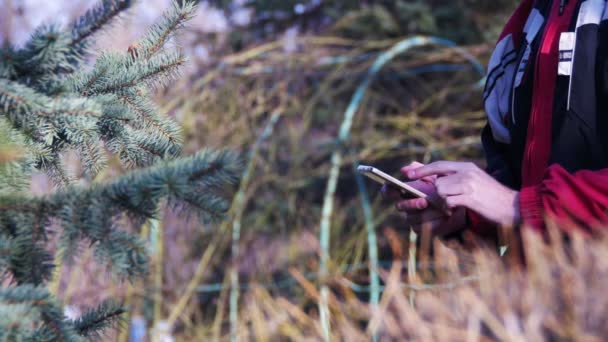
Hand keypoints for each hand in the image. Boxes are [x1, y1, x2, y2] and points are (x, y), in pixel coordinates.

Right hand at [382, 162, 465, 236]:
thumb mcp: (433, 176)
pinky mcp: (418, 228)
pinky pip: (419, 228)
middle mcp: (404, 205)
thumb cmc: (442, 187)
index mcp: (404, 191)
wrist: (456, 203)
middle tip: (424, 201)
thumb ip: (420, 170)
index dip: (388, 190)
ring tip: (440, 210)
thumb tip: (404, 169)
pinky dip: (432, 223)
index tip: (396, 188)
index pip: (388, 191)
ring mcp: (410, 217)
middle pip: (399, 206)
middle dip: (411, 204)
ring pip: (410, 218)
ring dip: (426, 214)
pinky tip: (443, 219)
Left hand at [406, 161, 520, 226]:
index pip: (439, 165)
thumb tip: (435, 181)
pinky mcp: (470, 197)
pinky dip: (449, 209)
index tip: (406, 173)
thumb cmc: (492, 198)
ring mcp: (469, 184)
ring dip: (443, 203)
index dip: (422, 169)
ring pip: (441, 191)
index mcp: (467, 167)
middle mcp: (467, 173)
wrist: (515, 207)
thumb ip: (456, 179)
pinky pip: (448, 202)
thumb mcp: (475, 182)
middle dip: (434, 193)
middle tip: (438, 201)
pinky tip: (457, 211)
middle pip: (437, 181)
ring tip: (454, 207)